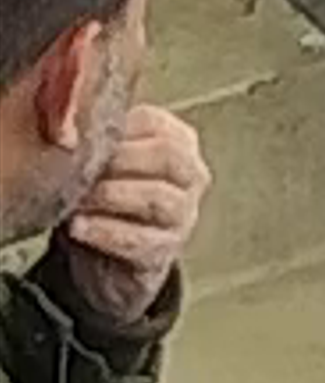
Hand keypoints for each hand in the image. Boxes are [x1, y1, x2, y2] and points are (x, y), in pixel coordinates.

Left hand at [56, 104, 208, 324]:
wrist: (112, 261)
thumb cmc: (110, 201)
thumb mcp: (110, 164)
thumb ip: (105, 142)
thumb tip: (75, 124)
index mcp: (179, 142)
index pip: (156, 122)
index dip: (121, 128)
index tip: (86, 135)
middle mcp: (191, 176)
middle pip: (168, 156)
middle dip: (122, 159)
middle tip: (85, 166)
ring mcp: (183, 216)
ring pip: (157, 198)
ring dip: (113, 196)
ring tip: (79, 199)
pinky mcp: (165, 252)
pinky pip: (140, 240)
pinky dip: (106, 232)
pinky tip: (79, 227)